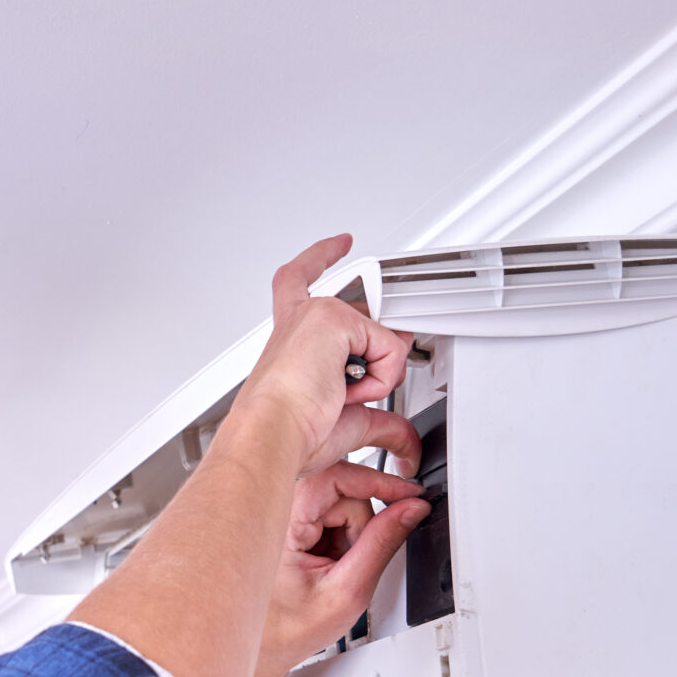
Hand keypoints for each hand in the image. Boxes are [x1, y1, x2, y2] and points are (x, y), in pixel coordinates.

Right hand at [231, 235, 416, 476]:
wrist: (273, 432)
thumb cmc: (290, 427)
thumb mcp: (341, 403)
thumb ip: (370, 382)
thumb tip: (402, 387)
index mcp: (290, 334)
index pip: (300, 282)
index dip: (321, 258)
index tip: (340, 243)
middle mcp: (300, 318)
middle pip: (361, 318)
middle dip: (376, 354)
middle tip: (349, 389)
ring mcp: (318, 314)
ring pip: (381, 339)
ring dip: (376, 376)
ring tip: (339, 396)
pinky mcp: (335, 320)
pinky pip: (389, 349)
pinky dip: (380, 379)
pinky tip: (348, 390)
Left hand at [250, 461, 429, 676]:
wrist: (260, 649)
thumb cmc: (286, 629)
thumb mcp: (347, 592)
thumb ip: (382, 546)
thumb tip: (410, 510)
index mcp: (282, 521)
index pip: (338, 478)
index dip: (379, 483)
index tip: (408, 493)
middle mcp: (276, 511)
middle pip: (343, 492)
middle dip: (359, 528)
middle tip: (351, 564)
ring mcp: (280, 517)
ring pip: (340, 506)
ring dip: (349, 537)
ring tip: (332, 571)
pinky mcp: (287, 525)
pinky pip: (329, 518)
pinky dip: (338, 540)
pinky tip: (325, 566)